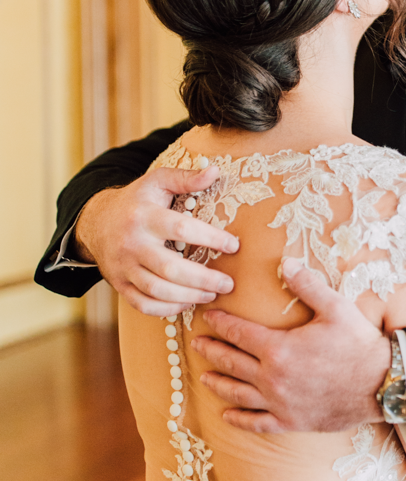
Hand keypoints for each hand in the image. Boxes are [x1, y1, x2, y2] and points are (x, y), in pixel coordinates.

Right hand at [75, 167, 238, 316]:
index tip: (234, 245)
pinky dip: (166, 309)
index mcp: (144, 215)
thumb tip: (214, 171)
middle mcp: (132, 243)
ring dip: (189, 296)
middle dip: (203, 279)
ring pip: (157, 290)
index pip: (181, 229)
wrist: (96, 222)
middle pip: (170, 268)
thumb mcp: (157, 182)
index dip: (210, 238)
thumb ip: (185, 177)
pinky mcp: (119, 284)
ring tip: (212, 294)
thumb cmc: (136, 201)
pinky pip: (143, 304)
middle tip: (228, 283)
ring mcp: (124, 266)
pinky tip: (187, 303)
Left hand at [190, 263, 391, 434]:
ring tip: (204, 377)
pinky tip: (227, 415)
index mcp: (278, 348)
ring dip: (218, 383)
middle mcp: (272, 378)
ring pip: (238, 393)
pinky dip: (239, 419)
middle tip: (196, 344)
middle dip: (211, 351)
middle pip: (232, 363)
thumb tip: (285, 262)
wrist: (382, 385)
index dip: (220, 323)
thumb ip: (307, 285)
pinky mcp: (290, 421)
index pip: (238, 333)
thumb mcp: (335, 308)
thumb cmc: (359, 344)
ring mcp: (279, 403)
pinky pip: (257, 423)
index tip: (207, 317)